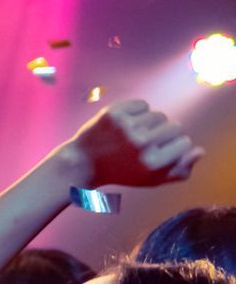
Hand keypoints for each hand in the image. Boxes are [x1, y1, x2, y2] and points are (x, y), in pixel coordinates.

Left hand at [55, 99, 202, 188]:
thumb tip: (200, 151)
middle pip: (175, 126)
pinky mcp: (114, 113)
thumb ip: (180, 170)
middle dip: (163, 134)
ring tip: (132, 135)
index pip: (185, 142)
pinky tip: (124, 124)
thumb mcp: (152, 179)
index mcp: (154, 163)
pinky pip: (142, 104)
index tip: (158, 151)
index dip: (174, 146)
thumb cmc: (123, 172)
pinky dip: (136, 112)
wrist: (83, 162)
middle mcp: (142, 144)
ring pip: (158, 114)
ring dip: (150, 123)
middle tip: (144, 144)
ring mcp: (127, 127)